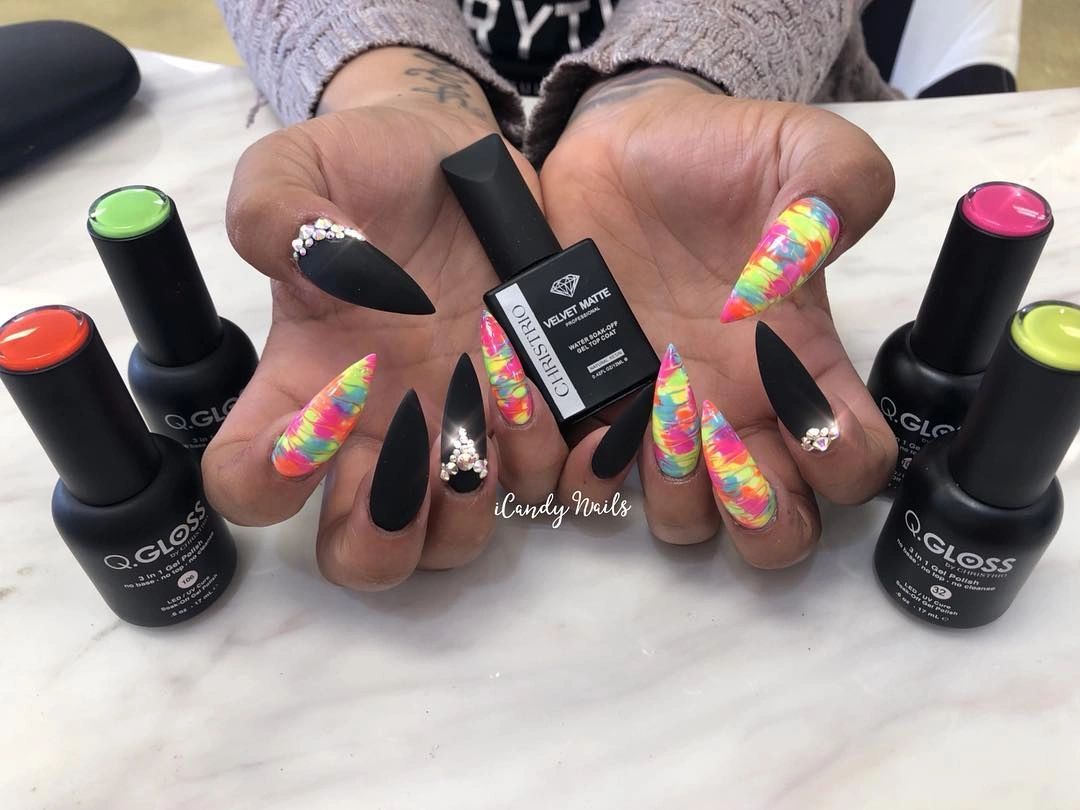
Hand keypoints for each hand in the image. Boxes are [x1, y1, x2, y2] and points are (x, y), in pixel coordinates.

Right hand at [204, 48, 567, 588]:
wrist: (456, 154)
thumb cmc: (365, 164)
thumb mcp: (301, 164)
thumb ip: (274, 207)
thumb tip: (309, 255)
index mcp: (302, 383)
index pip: (247, 480)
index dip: (265, 480)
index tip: (316, 419)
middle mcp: (375, 428)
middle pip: (356, 552)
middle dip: (380, 539)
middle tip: (413, 469)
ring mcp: (453, 427)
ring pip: (448, 541)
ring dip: (465, 508)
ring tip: (486, 425)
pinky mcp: (522, 413)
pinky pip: (536, 485)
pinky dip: (543, 463)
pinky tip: (543, 399)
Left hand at [539, 68, 897, 566]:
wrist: (617, 145)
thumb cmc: (717, 152)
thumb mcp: (801, 148)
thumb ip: (839, 188)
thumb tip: (804, 262)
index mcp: (800, 362)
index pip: (853, 463)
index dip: (842, 467)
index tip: (808, 422)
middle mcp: (738, 406)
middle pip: (776, 528)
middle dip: (758, 517)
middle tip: (721, 448)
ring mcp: (662, 414)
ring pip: (688, 521)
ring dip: (677, 496)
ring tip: (654, 417)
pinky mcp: (593, 405)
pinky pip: (593, 487)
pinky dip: (590, 477)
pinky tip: (586, 419)